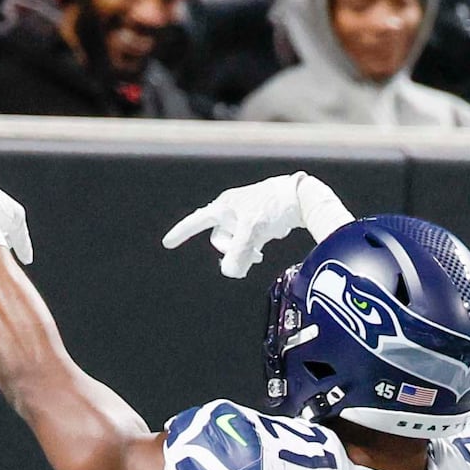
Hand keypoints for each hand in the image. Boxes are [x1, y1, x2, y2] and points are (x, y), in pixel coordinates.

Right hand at [163, 172, 350, 279]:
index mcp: (223, 206)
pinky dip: (253, 247)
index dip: (181, 233)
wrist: (301, 197)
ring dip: (244, 251)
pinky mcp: (259, 219)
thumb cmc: (273, 208)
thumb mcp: (253, 231)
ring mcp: (244, 214)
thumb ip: (239, 252)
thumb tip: (229, 272)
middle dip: (231, 251)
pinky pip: (248, 238)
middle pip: (219, 237)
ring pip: (235, 240)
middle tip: (251, 258)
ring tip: (258, 256)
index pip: (196, 221)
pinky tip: (264, 247)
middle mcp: (230, 209)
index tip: (167, 243)